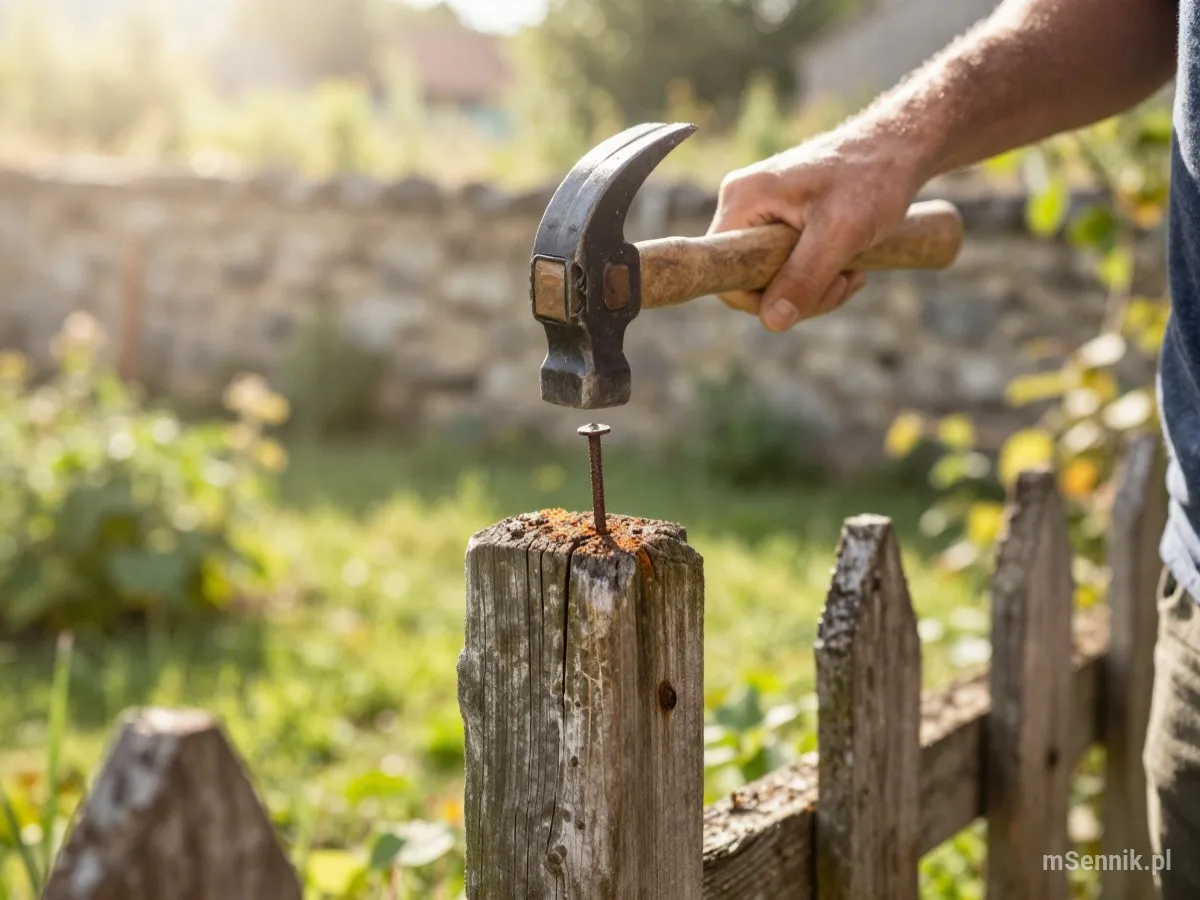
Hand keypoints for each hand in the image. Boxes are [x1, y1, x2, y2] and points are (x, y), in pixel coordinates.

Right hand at [708, 126, 925, 331]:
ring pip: (772, 277)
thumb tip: (773, 322)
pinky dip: (818, 276)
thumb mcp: (840, 233)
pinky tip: (849, 267)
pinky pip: (786, 265)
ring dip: (814, 289)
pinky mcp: (780, 218)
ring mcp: (761, 211)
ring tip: (851, 274)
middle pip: (750, 279)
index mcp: (742, 200)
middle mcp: (742, 204)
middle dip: (798, 295)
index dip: (760, 299)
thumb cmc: (872, 178)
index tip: (806, 295)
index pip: (726, 272)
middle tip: (842, 283)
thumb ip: (804, 277)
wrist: (899, 147)